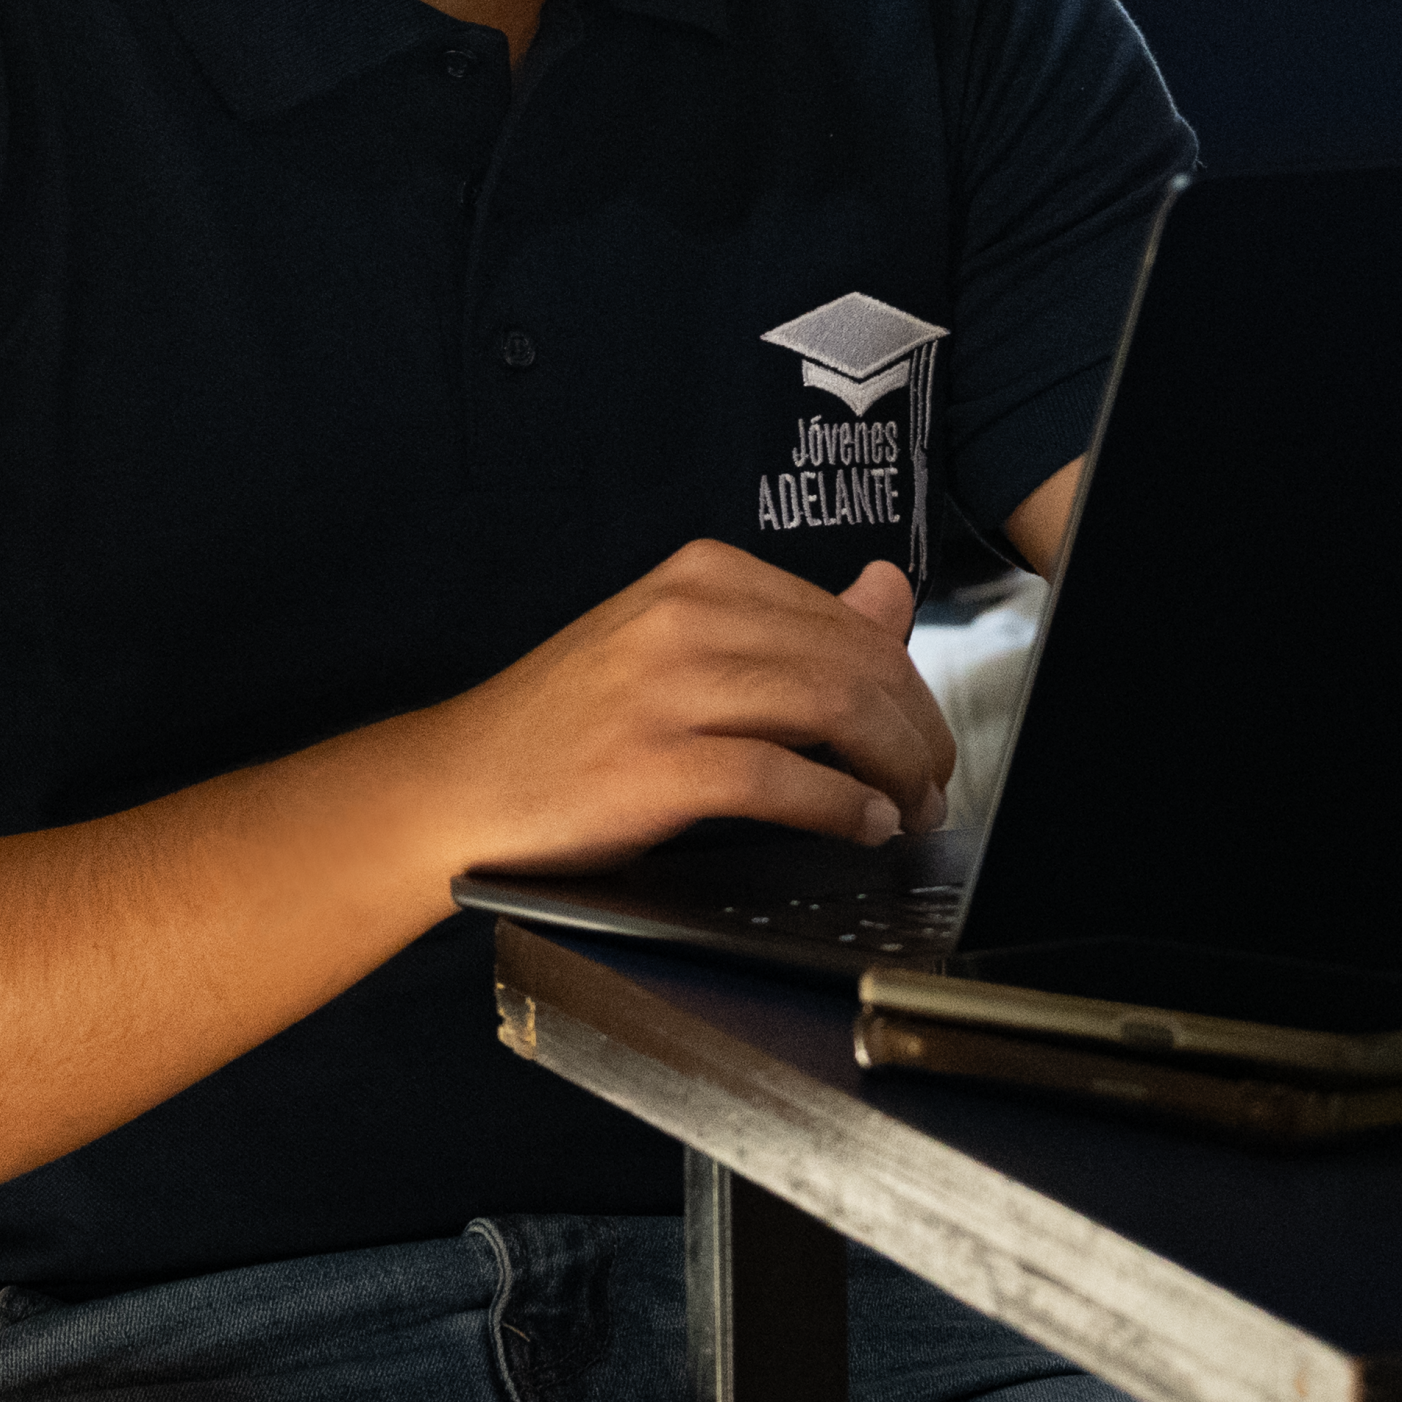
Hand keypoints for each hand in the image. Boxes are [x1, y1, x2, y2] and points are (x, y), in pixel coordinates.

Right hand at [406, 541, 951, 880]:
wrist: (464, 783)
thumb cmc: (571, 723)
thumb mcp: (679, 644)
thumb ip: (791, 623)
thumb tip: (889, 591)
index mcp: (697, 576)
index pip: (849, 620)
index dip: (912, 684)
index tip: (926, 733)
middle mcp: (685, 618)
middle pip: (856, 663)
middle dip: (919, 731)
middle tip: (938, 783)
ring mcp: (667, 690)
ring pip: (834, 710)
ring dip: (899, 770)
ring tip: (914, 807)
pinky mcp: (654, 765)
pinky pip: (783, 779)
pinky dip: (844, 807)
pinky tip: (865, 824)